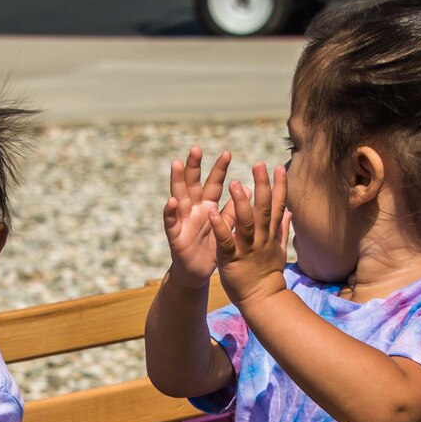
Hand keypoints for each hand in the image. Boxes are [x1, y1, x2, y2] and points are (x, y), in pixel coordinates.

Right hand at [162, 146, 231, 284]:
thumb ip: (233, 209)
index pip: (213, 183)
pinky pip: (171, 222)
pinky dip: (170, 212)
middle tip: (196, 148)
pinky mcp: (175, 235)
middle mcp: (193, 209)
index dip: (219, 169)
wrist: (197, 272)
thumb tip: (250, 190)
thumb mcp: (225, 227)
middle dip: (194, 166)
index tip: (227, 153)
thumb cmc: (211, 248)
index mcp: (207, 206)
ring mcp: (182, 220)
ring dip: (177, 181)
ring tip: (177, 164)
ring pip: (178, 196)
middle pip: (193, 184)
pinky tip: (171, 201)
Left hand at [213, 161, 290, 308]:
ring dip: (240, 202)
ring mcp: (248, 248)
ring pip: (246, 222)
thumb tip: (290, 211)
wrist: (262, 299)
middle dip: (262, 186)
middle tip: (259, 165)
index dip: (280, 186)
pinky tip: (212, 212)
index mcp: (271, 234)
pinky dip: (220, 227)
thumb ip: (282, 228)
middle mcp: (262, 238)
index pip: (278, 206)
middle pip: (264, 208)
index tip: (280, 167)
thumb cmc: (267, 274)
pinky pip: (226, 241)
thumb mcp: (278, 249)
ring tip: (233, 183)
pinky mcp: (232, 258)